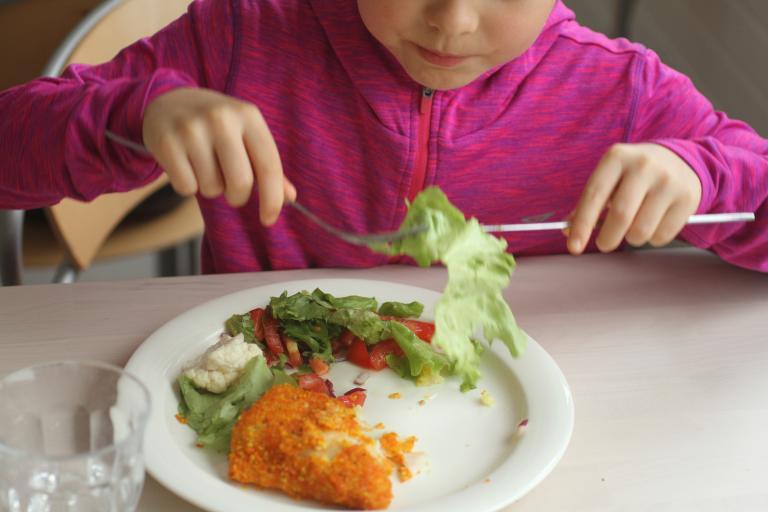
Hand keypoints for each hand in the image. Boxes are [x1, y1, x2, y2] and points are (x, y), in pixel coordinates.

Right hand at [142, 88, 295, 224]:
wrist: (169, 101)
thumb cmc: (217, 126)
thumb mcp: (246, 134)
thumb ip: (267, 166)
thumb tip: (290, 198)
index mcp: (248, 116)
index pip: (268, 166)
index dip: (272, 199)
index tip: (269, 219)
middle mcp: (221, 118)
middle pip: (240, 183)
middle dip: (238, 197)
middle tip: (231, 190)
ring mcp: (192, 129)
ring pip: (212, 188)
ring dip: (211, 189)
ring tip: (205, 168)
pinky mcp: (167, 143)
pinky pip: (186, 188)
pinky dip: (188, 186)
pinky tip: (186, 165)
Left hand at [567, 143, 701, 253]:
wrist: (681, 159)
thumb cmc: (634, 174)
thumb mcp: (610, 177)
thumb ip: (589, 203)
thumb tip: (570, 232)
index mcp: (617, 157)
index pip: (594, 195)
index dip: (582, 225)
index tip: (574, 247)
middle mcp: (644, 166)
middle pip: (621, 216)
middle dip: (608, 238)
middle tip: (604, 244)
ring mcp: (668, 181)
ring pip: (641, 231)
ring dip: (631, 239)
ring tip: (633, 226)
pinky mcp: (688, 198)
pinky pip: (661, 236)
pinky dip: (652, 239)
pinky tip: (654, 223)